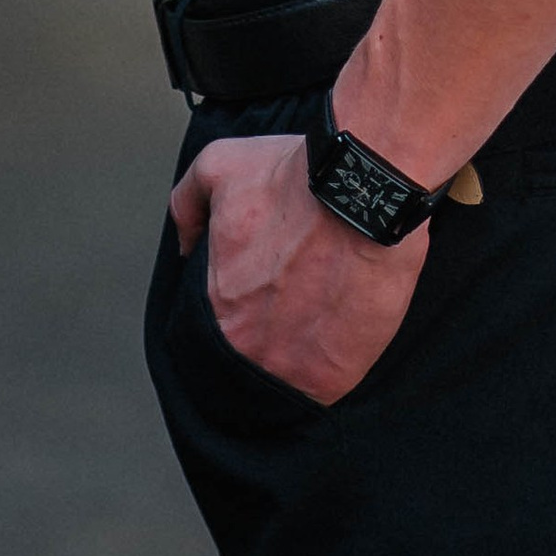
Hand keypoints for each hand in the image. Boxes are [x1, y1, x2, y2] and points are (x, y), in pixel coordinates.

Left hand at [169, 130, 428, 404]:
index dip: (235, 317)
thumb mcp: (219, 166)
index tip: (259, 299)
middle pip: (248, 359)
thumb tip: (188, 246)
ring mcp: (292, 369)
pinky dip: (331, 366)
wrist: (367, 188)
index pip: (210, 335)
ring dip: (299, 356)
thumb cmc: (299, 177)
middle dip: (266, 337)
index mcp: (217, 308)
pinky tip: (341, 332)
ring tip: (321, 320)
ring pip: (286, 378)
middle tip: (294, 308)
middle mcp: (247, 349)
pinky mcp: (334, 377)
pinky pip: (323, 388)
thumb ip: (187, 205)